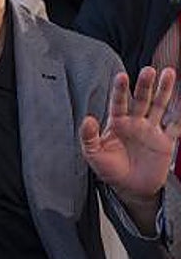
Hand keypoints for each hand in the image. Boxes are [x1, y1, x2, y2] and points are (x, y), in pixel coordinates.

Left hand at [81, 67, 179, 208]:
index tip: (121, 76)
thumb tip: (87, 119)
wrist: (129, 187)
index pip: (118, 102)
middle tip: (149, 70)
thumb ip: (89, 137)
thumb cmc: (110, 169)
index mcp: (117, 122)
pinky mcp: (166, 141)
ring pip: (159, 106)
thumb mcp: (93, 154)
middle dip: (145, 85)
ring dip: (164, 91)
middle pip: (141, 99)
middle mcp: (135, 122)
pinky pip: (175, 127)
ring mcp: (151, 129)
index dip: (119, 90)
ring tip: (169, 74)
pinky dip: (180, 117)